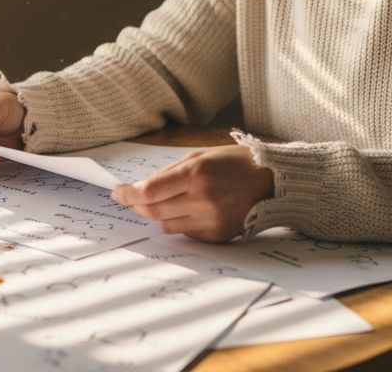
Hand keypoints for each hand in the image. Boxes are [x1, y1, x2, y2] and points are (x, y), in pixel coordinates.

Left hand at [110, 144, 273, 242]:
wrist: (273, 183)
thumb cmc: (236, 163)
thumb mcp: (201, 156)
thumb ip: (170, 173)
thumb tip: (142, 187)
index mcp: (196, 175)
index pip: (150, 191)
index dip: (128, 194)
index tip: (117, 193)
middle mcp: (202, 200)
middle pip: (153, 211)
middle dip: (136, 206)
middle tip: (129, 199)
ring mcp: (210, 221)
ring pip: (166, 224)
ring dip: (155, 214)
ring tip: (158, 202)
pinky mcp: (216, 236)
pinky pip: (185, 232)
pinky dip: (177, 222)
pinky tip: (184, 210)